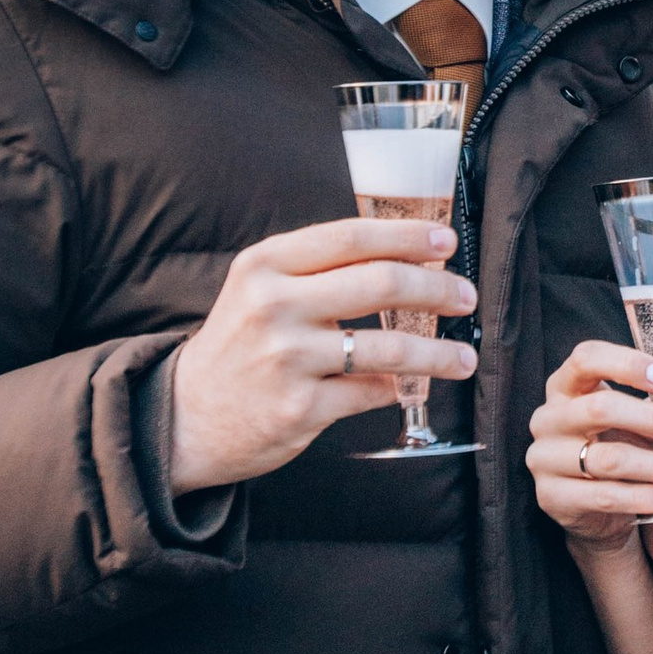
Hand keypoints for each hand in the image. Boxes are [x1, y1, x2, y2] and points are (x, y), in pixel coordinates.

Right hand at [166, 219, 478, 494]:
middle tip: (466, 298)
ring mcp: (287, 359)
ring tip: (464, 359)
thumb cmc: (239, 345)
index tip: (447, 241)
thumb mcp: (260, 289)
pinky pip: (371, 393)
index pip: (352, 237)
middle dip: (438, 289)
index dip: (408, 236)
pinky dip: (397, 390)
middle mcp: (274, 306)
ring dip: (438, 353)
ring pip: (388, 347)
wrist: (186, 416)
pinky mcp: (299, 410)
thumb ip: (318, 268)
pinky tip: (409, 388)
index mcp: (265, 265)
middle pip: (382, 284)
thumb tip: (405, 255)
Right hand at [528, 340, 652, 554]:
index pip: (586, 358)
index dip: (628, 363)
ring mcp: (545, 458)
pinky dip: (644, 497)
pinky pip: (604, 495)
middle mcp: (549, 417)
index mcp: (567, 386)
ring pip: (608, 458)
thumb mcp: (647, 430)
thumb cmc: (620, 451)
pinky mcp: (551, 497)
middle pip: (600, 408)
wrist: (595, 512)